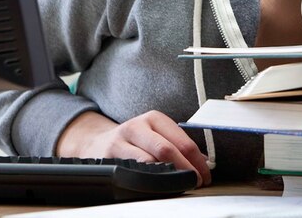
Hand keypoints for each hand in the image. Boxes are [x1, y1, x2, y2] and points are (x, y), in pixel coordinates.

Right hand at [57, 110, 210, 186]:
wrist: (96, 143)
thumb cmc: (135, 141)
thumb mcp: (156, 134)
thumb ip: (178, 145)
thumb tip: (204, 162)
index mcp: (155, 118)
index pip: (182, 141)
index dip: (197, 161)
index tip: (205, 175)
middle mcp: (138, 126)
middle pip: (167, 150)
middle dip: (185, 169)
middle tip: (195, 181)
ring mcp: (121, 141)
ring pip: (148, 161)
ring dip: (167, 176)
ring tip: (178, 184)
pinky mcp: (108, 156)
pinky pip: (131, 170)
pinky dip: (147, 179)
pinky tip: (156, 184)